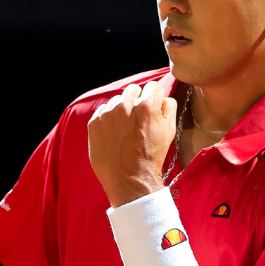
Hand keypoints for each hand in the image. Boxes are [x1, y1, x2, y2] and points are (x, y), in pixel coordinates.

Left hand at [87, 80, 177, 207]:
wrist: (129, 179)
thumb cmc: (151, 156)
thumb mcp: (170, 131)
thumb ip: (168, 107)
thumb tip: (162, 97)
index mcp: (146, 105)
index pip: (153, 86)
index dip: (155, 97)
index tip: (153, 108)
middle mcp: (125, 105)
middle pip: (133, 89)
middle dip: (137, 100)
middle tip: (138, 119)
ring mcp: (107, 113)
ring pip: (117, 100)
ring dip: (122, 109)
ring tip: (125, 129)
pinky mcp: (94, 122)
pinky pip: (103, 111)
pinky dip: (108, 119)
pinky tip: (114, 134)